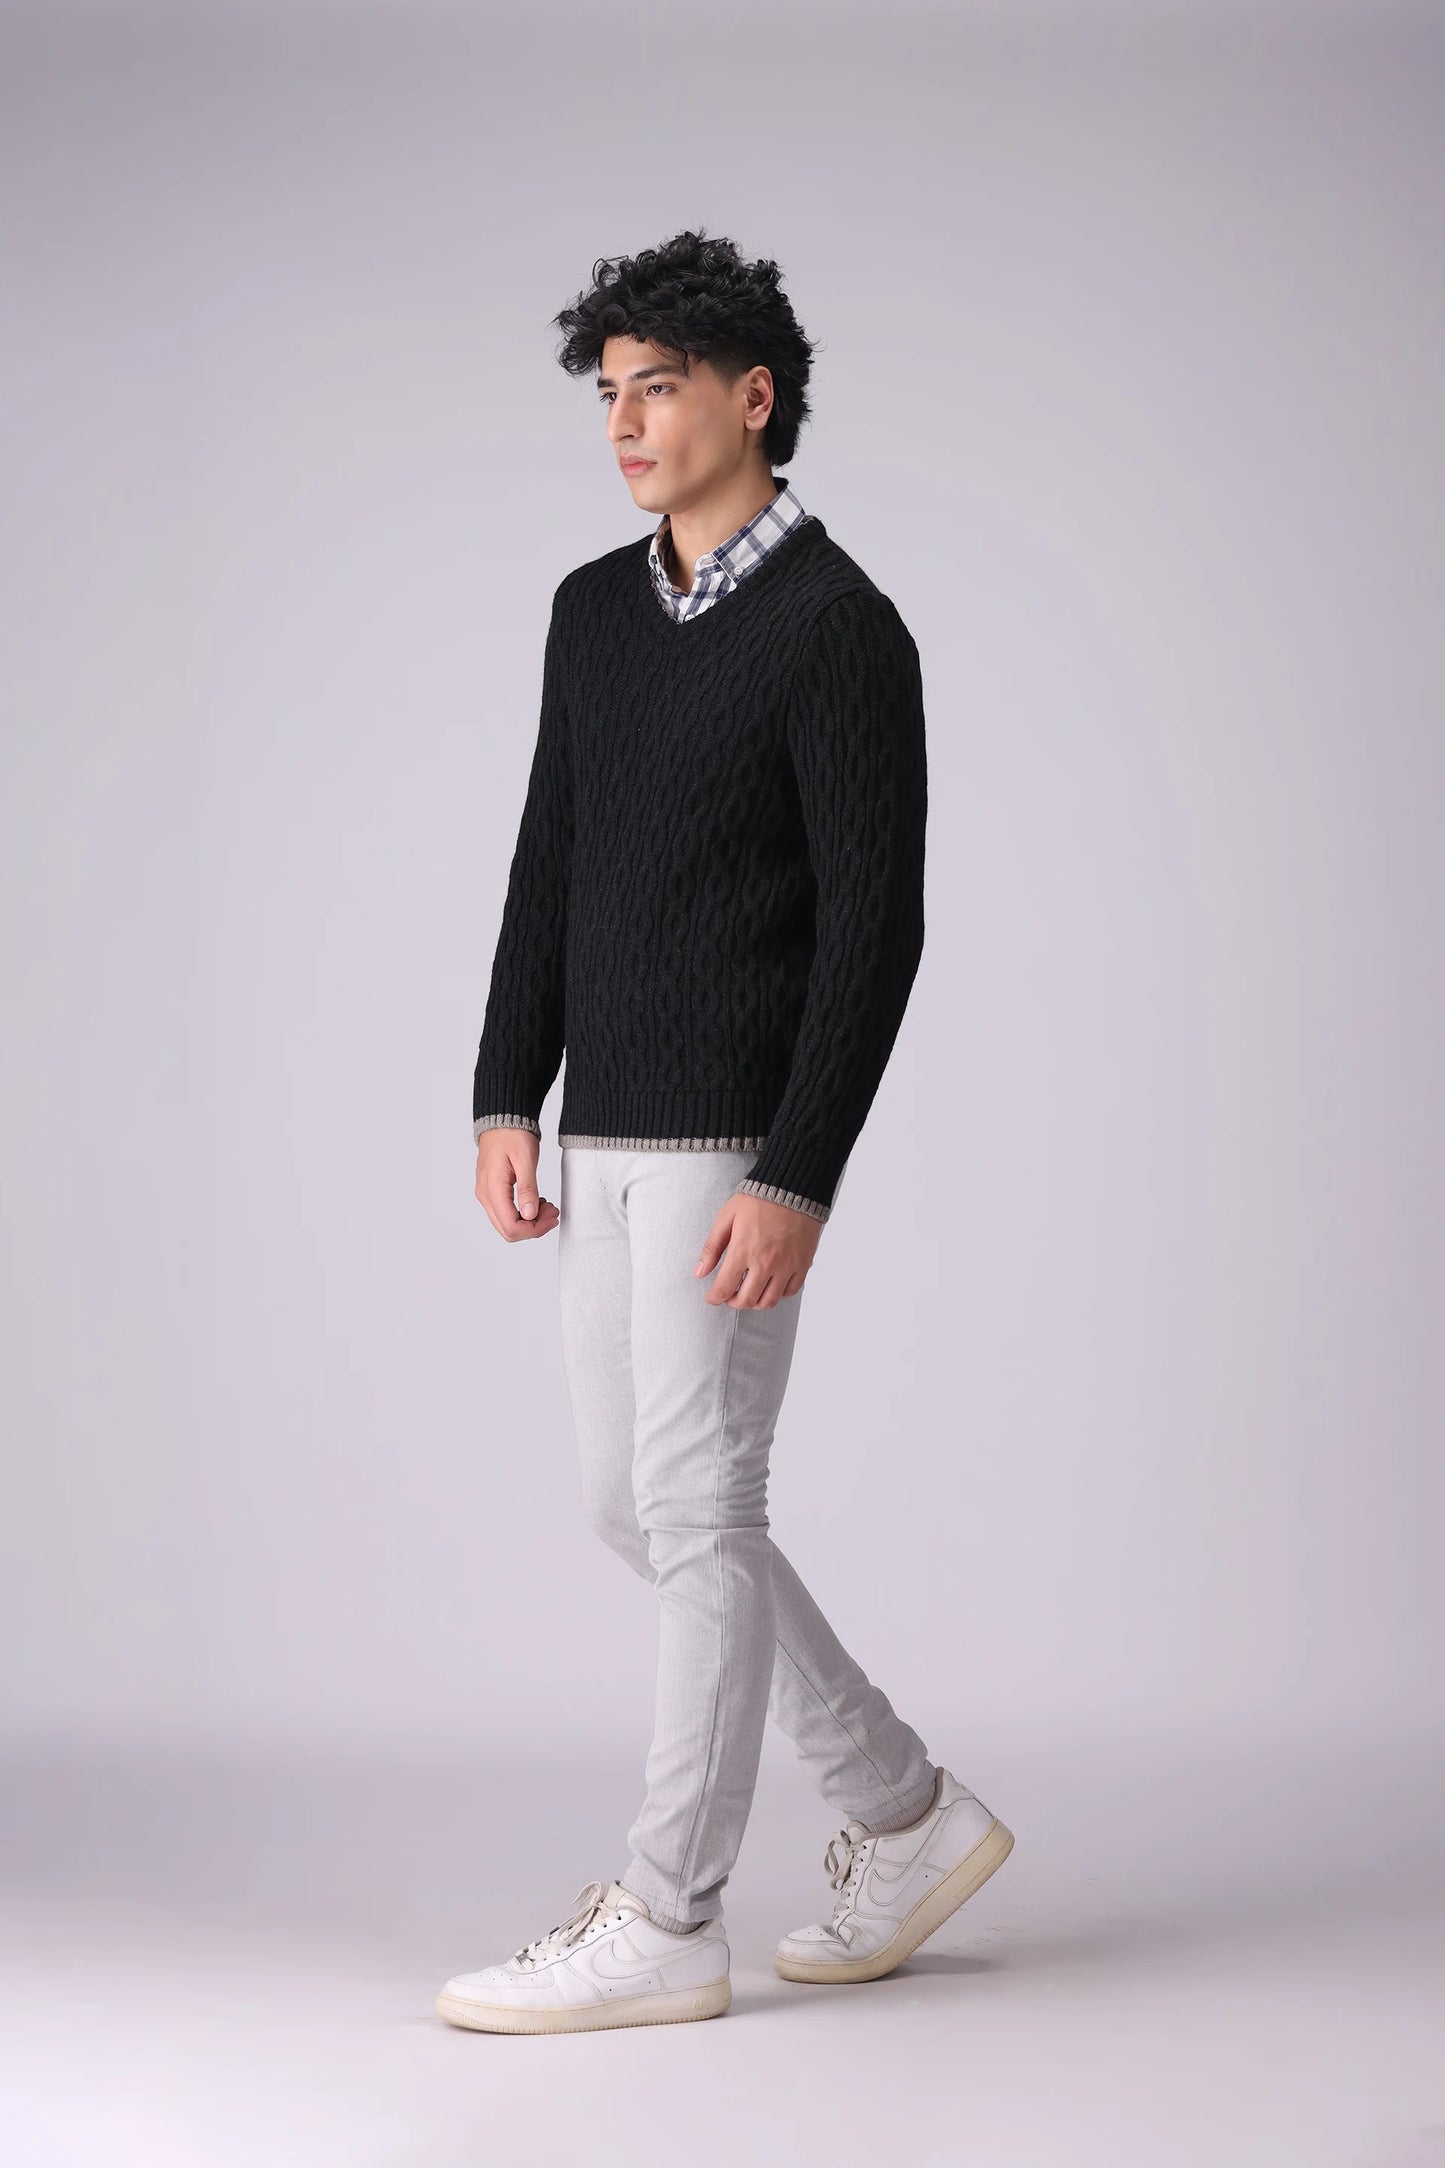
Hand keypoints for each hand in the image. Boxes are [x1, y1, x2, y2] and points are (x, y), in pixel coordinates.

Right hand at [475, 1128, 558, 1241]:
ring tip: (547, 1205)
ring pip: (507, 1224)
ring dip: (529, 1221)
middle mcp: (486, 1196)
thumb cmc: (513, 1135)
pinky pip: (506, 1212)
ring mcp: (487, 1195)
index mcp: (492, 1189)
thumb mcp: (525, 1159)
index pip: (511, 1227)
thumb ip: (527, 1188)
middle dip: (534, 1227)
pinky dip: (523, 1213)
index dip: (534, 1230)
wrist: (503, 1120)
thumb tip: (529, 1215)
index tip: (552, 1217)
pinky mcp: (492, 1192)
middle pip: (508, 1230)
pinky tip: (536, 1201)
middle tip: (553, 1212)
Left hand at [694, 1191, 821, 1307]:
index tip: (711, 1297)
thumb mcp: (727, 1218)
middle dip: (733, 1302)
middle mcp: (765, 1263)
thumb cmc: (758, 1199)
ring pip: (769, 1302)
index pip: (724, 1289)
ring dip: (755, 1302)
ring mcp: (786, 1265)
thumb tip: (699, 1272)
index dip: (714, 1298)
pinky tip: (770, 1284)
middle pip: (746, 1301)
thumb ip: (712, 1248)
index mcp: (743, 1251)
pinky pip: (790, 1291)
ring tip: (749, 1292)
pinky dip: (778, 1294)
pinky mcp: (802, 1264)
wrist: (793, 1187)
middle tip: (729, 1295)